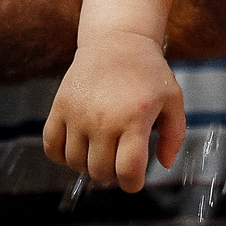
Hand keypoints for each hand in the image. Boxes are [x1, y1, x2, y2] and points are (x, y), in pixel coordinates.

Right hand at [45, 30, 184, 192]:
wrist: (116, 40)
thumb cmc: (147, 71)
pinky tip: (78, 146)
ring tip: (101, 150)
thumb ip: (174, 135)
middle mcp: (103, 119)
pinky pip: (51, 148)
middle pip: (101, 171)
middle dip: (113, 174)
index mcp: (134, 119)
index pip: (128, 171)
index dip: (133, 184)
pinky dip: (62, 156)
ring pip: (76, 164)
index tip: (135, 180)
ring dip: (89, 165)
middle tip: (119, 160)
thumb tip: (165, 164)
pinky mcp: (59, 108)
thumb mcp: (173, 98)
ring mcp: (78, 114)